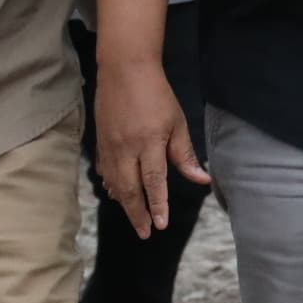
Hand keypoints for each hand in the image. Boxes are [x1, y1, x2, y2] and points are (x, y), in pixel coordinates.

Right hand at [92, 49, 207, 233]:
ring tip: (134, 217)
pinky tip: (115, 193)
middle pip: (130, 189)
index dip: (157, 205)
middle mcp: (126, 148)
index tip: (160, 225)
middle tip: (145, 233)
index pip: (153, 182)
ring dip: (124, 203)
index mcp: (149, 143)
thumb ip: (185, 155)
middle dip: (137, 214)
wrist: (124, 69)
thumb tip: (202, 180)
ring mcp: (110, 146)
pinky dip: (110, 185)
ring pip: (114, 183)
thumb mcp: (177, 123)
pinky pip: (104, 170)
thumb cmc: (157, 95)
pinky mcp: (100, 141)